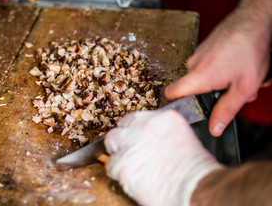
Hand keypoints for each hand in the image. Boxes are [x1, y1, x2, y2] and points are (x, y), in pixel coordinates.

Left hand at [105, 110, 222, 205]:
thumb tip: (151, 139)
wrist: (196, 190)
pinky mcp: (122, 163)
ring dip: (117, 152)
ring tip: (128, 164)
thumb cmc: (196, 172)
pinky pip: (110, 165)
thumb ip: (163, 133)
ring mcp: (131, 144)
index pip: (138, 117)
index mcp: (164, 118)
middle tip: (130, 151)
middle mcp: (145, 126)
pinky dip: (117, 173)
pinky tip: (130, 178)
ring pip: (111, 141)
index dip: (135, 129)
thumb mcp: (184, 139)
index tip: (135, 137)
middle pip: (122, 126)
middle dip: (124, 138)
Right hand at [165, 0, 270, 136]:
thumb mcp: (244, 87)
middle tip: (234, 90)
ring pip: (204, 77)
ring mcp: (198, 54)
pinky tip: (238, 64)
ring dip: (221, 80)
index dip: (175, 104)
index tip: (187, 109)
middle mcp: (193, 64)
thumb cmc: (251, 49)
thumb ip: (227, 110)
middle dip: (213, 94)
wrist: (255, 18)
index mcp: (198, 76)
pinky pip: (208, 65)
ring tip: (240, 74)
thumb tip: (214, 129)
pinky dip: (222, 68)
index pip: (171, 94)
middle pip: (194, 89)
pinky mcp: (205, 47)